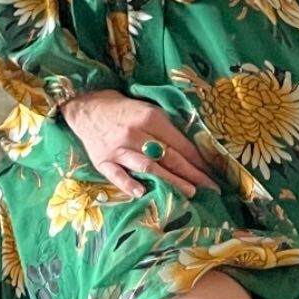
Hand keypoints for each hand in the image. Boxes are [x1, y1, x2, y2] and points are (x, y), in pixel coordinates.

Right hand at [60, 90, 217, 200]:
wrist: (86, 106)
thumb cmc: (122, 109)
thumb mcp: (148, 109)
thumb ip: (166, 128)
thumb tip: (191, 150)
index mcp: (150, 118)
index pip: (180, 143)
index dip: (198, 159)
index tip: (213, 172)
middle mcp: (135, 134)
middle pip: (169, 157)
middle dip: (192, 174)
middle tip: (210, 187)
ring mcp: (118, 149)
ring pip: (148, 167)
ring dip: (171, 181)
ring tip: (189, 192)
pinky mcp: (103, 161)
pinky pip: (117, 175)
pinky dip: (129, 184)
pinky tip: (142, 193)